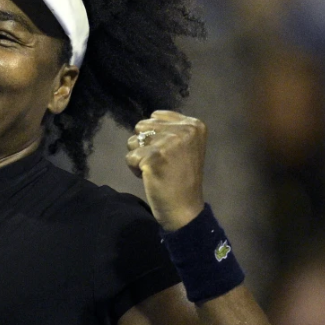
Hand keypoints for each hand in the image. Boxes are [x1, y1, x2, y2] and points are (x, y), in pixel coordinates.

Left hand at [126, 110, 206, 230]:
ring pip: (133, 141)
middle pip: (142, 127)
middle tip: (160, 162)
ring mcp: (168, 142)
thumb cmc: (182, 178)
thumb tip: (147, 120)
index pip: (156, 116)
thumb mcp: (186, 146)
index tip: (167, 153)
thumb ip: (171, 129)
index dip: (154, 136)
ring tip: (155, 169)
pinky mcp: (153, 156)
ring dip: (138, 156)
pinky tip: (149, 177)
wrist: (184, 207)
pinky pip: (129, 157)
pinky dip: (134, 169)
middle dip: (145, 145)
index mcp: (194, 125)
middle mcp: (183, 130)